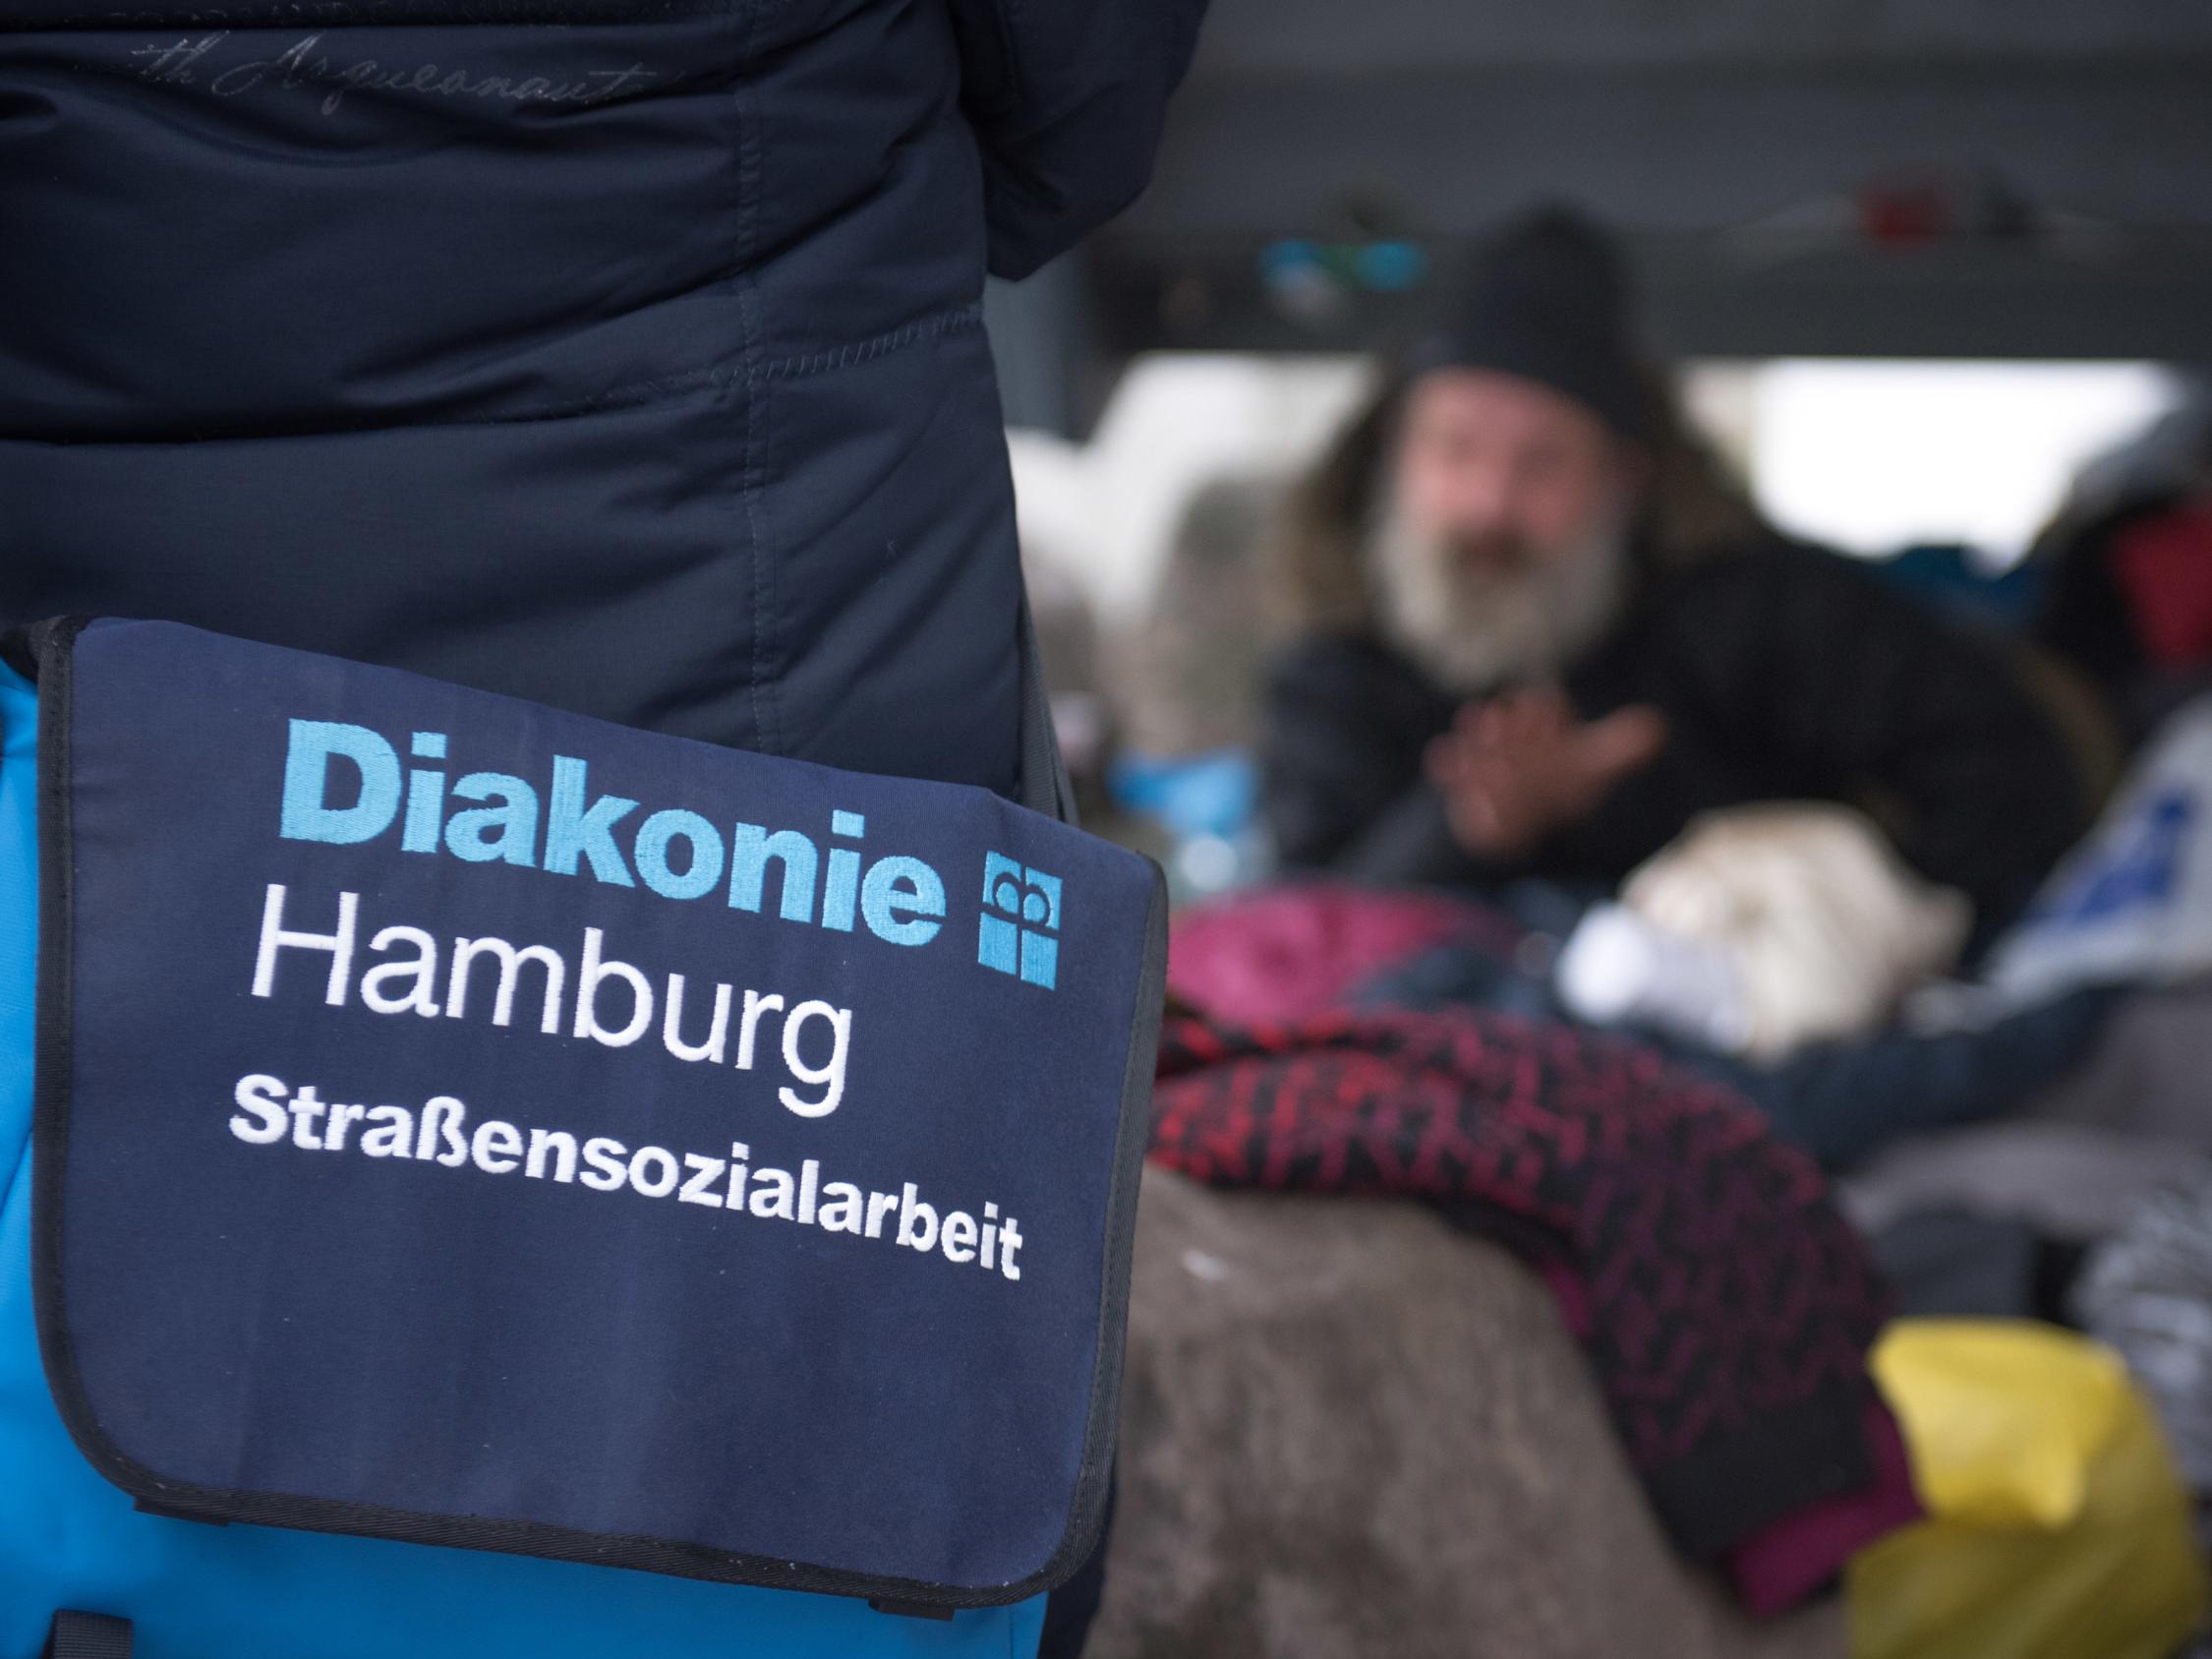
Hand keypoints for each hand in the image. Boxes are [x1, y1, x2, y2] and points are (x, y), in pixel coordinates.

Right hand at [1424, 688, 1667, 859]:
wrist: (1520, 812)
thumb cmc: (1560, 781)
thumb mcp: (1591, 768)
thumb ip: (1619, 748)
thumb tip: (1657, 726)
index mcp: (1545, 727)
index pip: (1545, 711)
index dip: (1544, 712)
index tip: (1543, 708)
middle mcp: (1515, 738)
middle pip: (1508, 726)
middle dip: (1504, 724)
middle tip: (1497, 718)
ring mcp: (1489, 759)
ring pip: (1482, 747)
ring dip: (1477, 740)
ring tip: (1473, 728)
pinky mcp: (1468, 783)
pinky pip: (1456, 773)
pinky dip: (1449, 766)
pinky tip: (1441, 755)